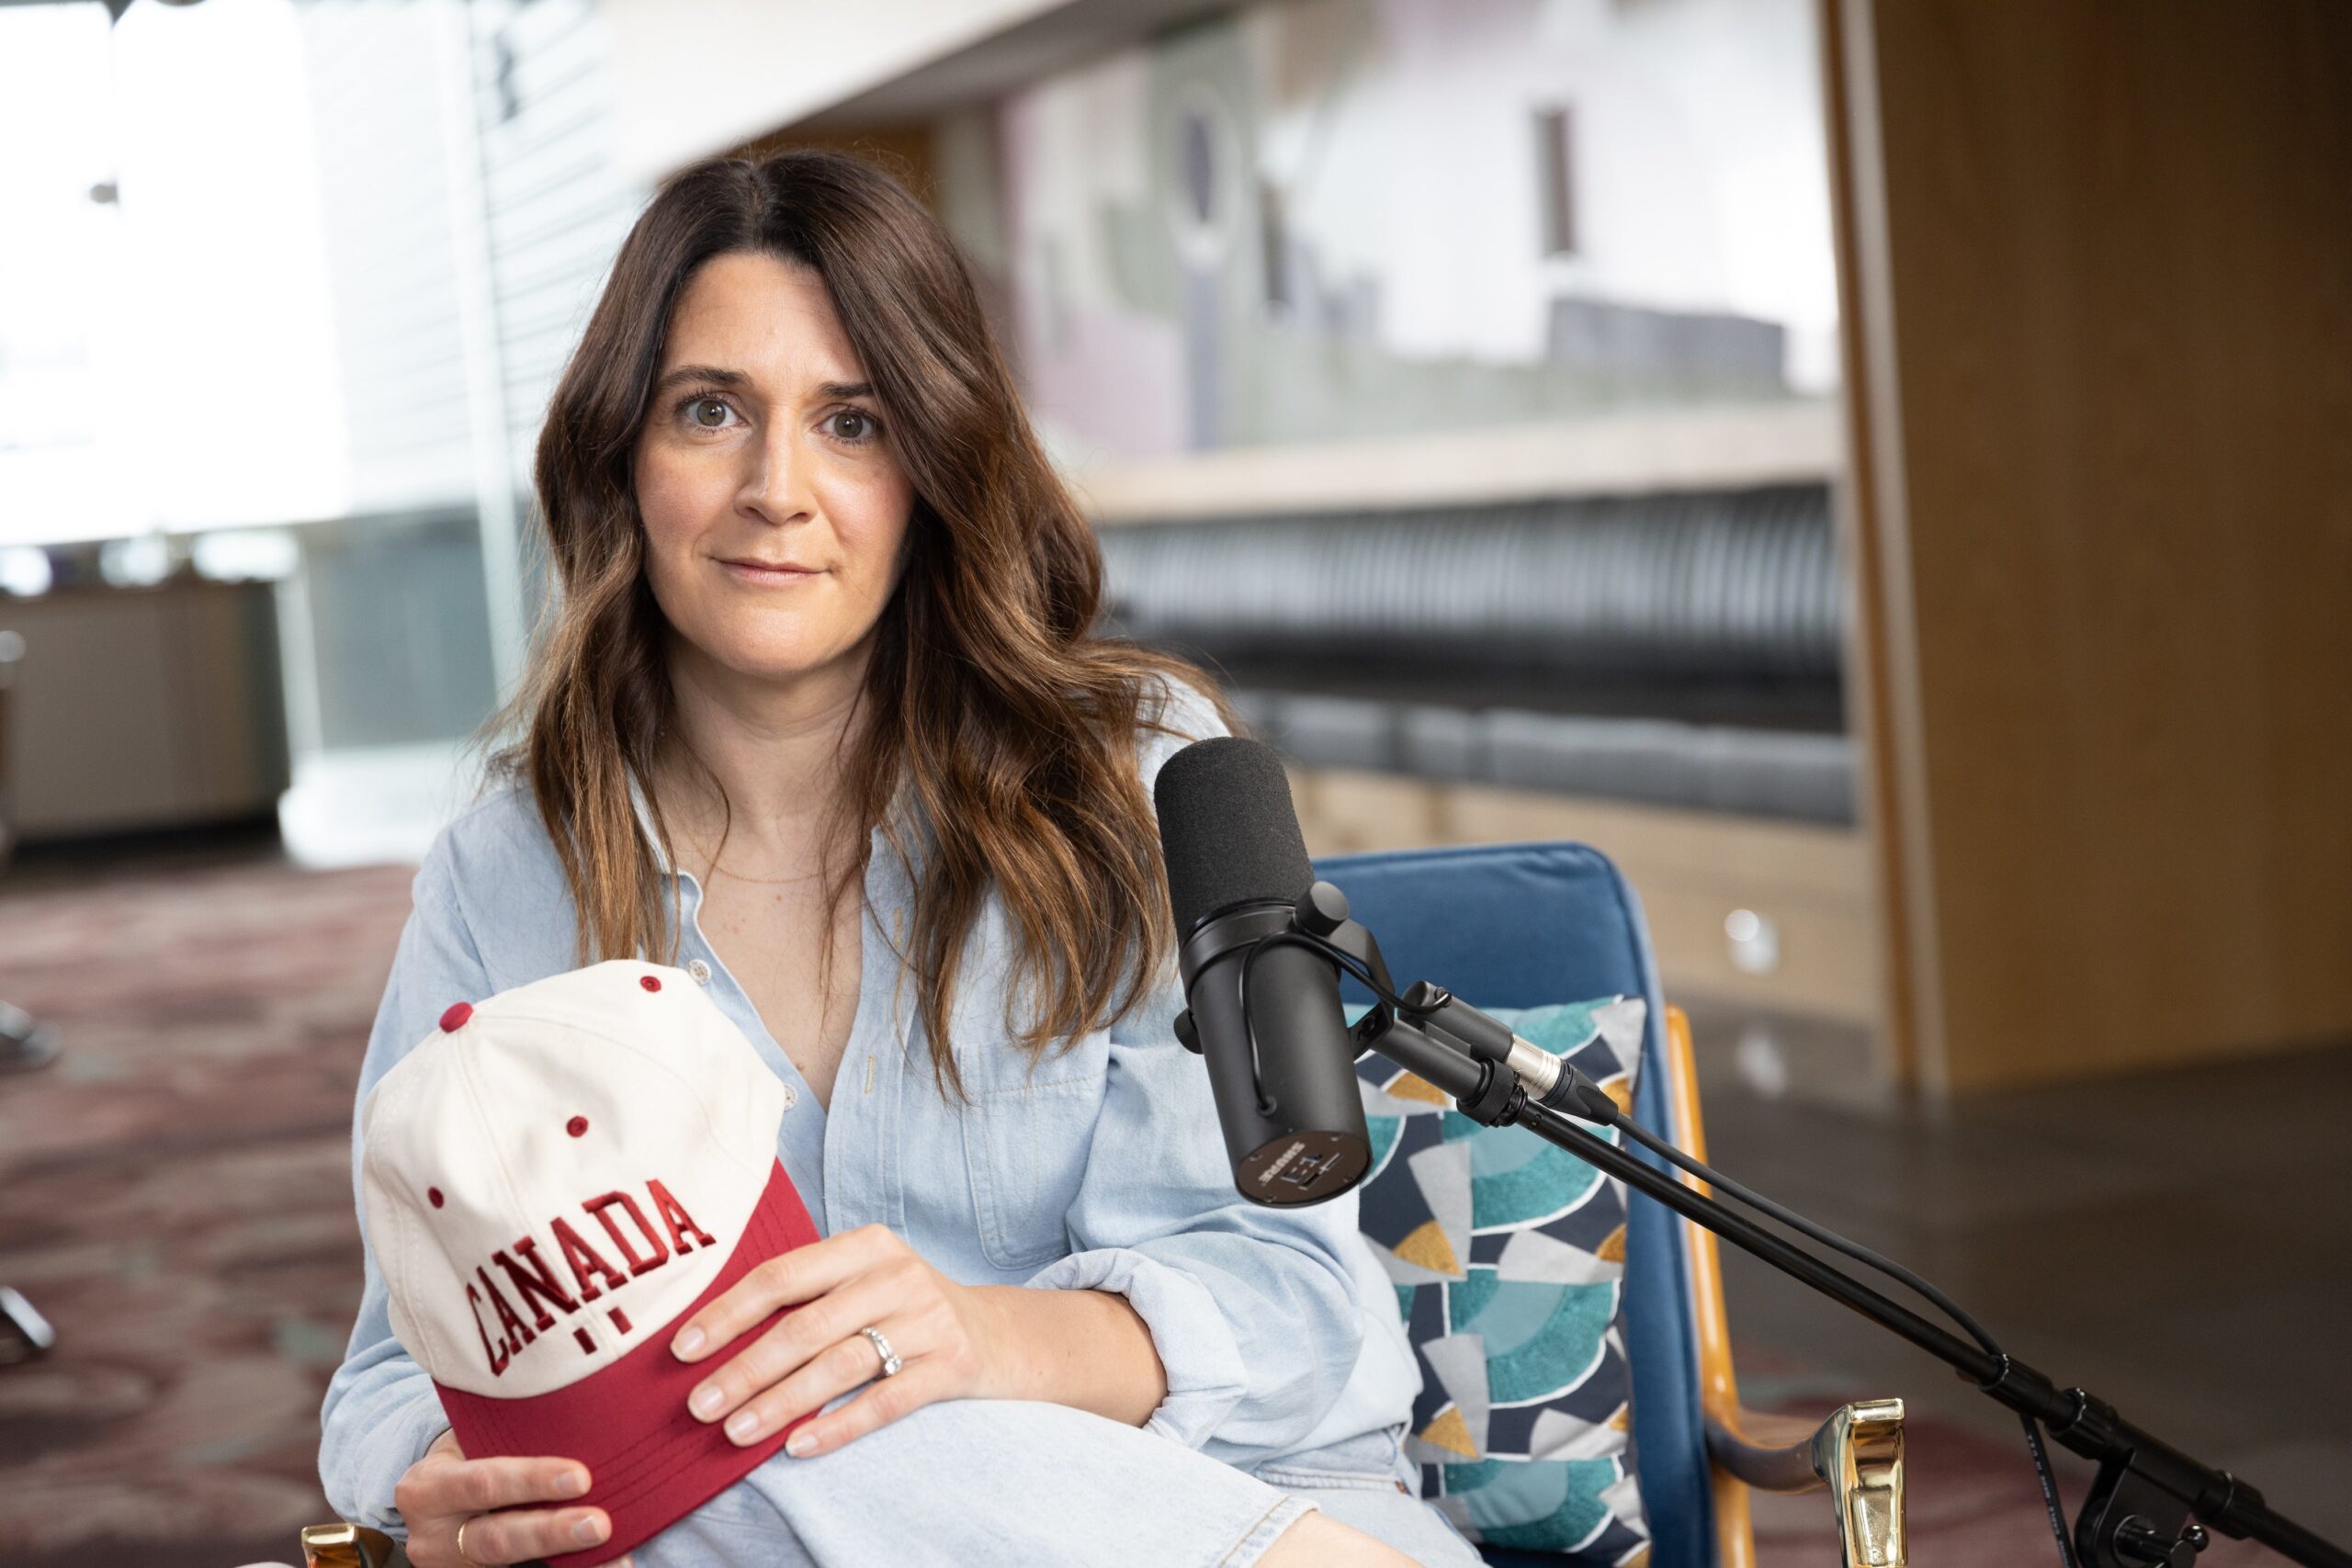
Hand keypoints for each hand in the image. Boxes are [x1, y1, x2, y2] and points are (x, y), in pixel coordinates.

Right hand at [393, 1427, 633, 1567]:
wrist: (426, 1502)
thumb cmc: (463, 1457)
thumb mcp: (465, 1442)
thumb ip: (507, 1437)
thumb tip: (584, 1420)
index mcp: (428, 1489)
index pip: (483, 1484)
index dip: (531, 1481)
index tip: (581, 1477)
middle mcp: (432, 1536)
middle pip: (497, 1539)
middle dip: (552, 1532)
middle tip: (600, 1524)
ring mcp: (450, 1566)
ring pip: (511, 1566)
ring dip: (567, 1561)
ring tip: (617, 1559)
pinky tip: (609, 1565)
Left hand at [670, 1222, 1000, 1458]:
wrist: (1001, 1334)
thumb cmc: (907, 1308)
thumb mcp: (865, 1280)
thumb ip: (807, 1295)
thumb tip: (712, 1339)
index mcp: (865, 1245)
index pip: (782, 1275)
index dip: (728, 1312)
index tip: (683, 1349)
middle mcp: (897, 1275)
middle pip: (805, 1327)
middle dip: (744, 1370)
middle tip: (699, 1405)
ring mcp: (929, 1319)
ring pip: (839, 1365)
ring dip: (780, 1402)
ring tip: (736, 1432)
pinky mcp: (952, 1364)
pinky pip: (885, 1401)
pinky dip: (838, 1426)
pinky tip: (798, 1446)